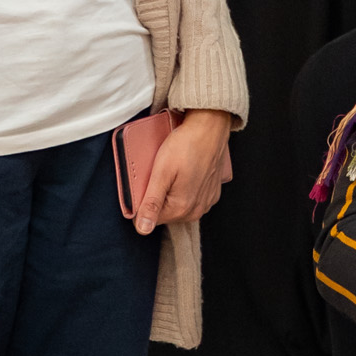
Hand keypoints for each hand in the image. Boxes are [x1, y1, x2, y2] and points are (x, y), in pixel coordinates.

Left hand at [134, 109, 232, 234]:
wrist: (210, 127)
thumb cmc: (186, 145)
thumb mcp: (161, 173)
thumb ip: (151, 203)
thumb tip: (143, 229)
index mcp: (182, 208)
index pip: (151, 219)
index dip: (144, 201)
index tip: (146, 183)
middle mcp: (197, 210)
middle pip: (166, 212)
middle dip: (158, 197)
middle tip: (159, 174)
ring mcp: (206, 201)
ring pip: (179, 205)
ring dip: (171, 192)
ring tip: (172, 171)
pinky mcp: (212, 192)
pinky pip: (192, 197)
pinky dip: (185, 187)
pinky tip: (184, 171)